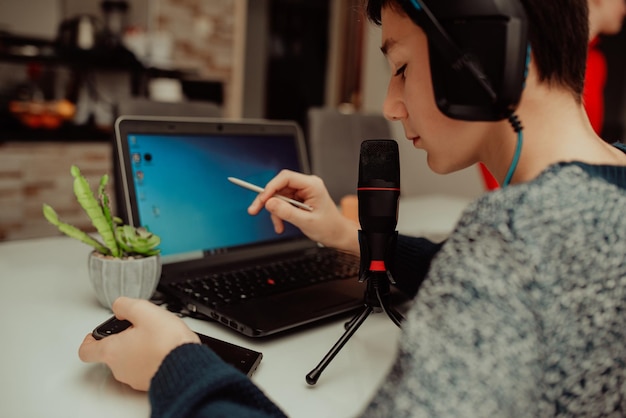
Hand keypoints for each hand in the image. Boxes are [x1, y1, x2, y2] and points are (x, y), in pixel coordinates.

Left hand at [78, 297, 199, 390]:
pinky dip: (150, 358)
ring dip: (138, 348)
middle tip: (139, 328)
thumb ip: (125, 305)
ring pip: (129, 360)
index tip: (94, 336)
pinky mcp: (149, 382)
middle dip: (123, 339)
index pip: (86, 350)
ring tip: (157, 337)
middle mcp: (120, 368)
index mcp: (113, 351)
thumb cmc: (167, 342)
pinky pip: (144, 368)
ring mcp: (134, 378)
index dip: (89, 340)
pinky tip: (164, 349)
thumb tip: (119, 307)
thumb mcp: (145, 311)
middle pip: (112, 352)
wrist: (187, 365)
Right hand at [247, 170, 359, 254]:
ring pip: (279, 196)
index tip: (261, 199)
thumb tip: (269, 203)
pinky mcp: (299, 199)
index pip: (286, 178)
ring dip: (275, 212)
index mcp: (312, 185)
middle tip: (254, 210)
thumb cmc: (329, 228)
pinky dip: (279, 214)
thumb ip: (286, 212)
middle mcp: (307, 185)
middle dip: (267, 200)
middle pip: (279, 186)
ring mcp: (303, 192)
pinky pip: (283, 203)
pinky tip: (281, 225)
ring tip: (278, 226)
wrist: (338, 235)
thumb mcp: (306, 221)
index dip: (270, 187)